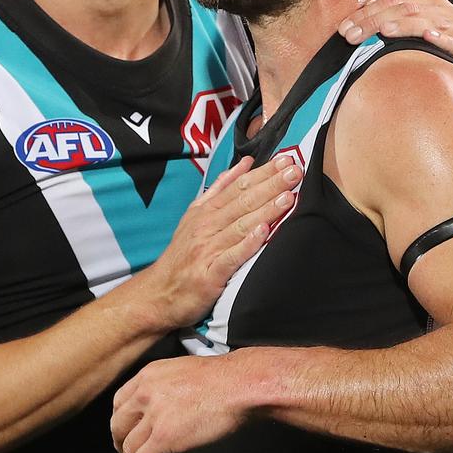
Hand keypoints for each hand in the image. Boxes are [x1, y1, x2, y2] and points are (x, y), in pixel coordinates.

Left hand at [111, 354, 242, 452]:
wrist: (236, 386)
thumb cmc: (221, 379)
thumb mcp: (182, 371)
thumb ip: (165, 387)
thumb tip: (164, 405)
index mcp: (148, 375)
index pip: (120, 402)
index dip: (120, 420)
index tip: (123, 431)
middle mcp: (145, 394)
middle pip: (118, 425)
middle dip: (119, 443)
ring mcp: (153, 417)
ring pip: (128, 447)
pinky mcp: (164, 438)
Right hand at [138, 154, 300, 329]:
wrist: (158, 293)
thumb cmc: (182, 255)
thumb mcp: (195, 215)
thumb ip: (220, 189)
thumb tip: (244, 163)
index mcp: (206, 211)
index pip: (238, 186)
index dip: (263, 172)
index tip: (286, 160)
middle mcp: (207, 226)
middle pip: (242, 202)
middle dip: (270, 185)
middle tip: (294, 172)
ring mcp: (208, 249)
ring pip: (240, 225)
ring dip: (265, 210)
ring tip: (287, 197)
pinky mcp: (210, 274)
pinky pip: (232, 257)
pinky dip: (248, 244)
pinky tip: (264, 232)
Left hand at [338, 0, 452, 104]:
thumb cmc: (447, 51)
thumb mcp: (421, 35)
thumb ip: (396, 28)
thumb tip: (359, 28)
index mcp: (429, 4)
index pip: (392, 1)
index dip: (366, 13)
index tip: (343, 28)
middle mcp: (445, 12)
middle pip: (405, 10)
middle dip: (375, 22)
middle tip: (352, 35)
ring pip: (428, 22)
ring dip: (404, 27)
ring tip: (383, 32)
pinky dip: (443, 39)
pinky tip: (428, 38)